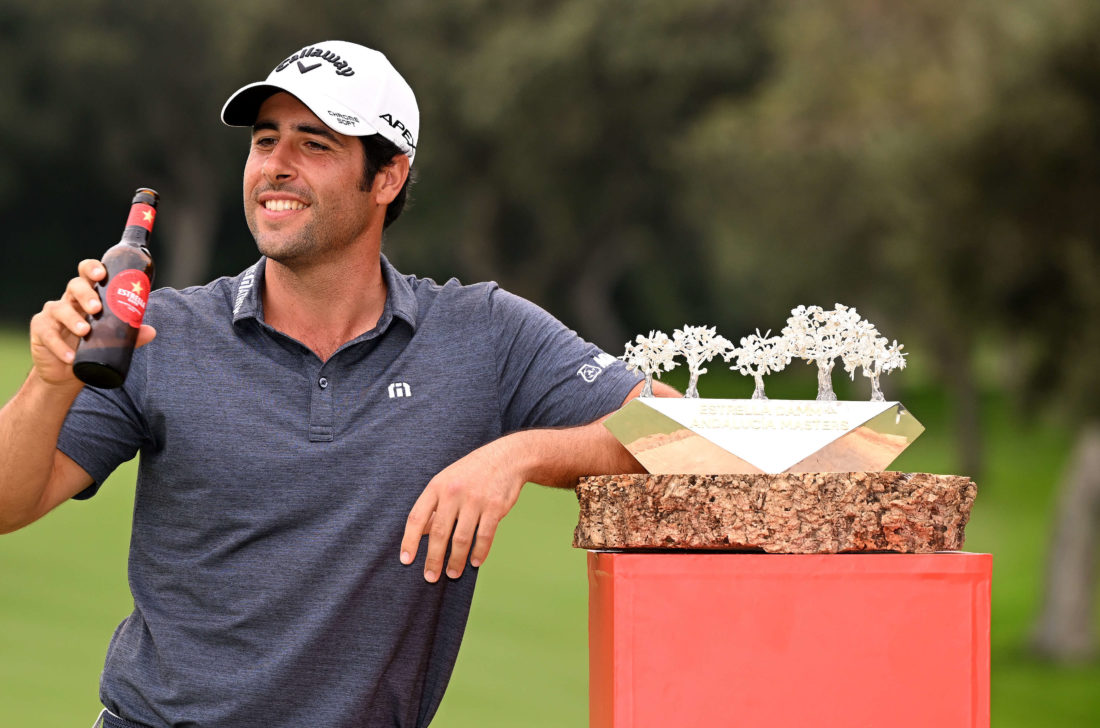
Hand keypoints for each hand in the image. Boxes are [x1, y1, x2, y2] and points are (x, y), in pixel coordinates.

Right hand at [29, 259, 156, 384]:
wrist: (66, 373)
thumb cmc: (91, 347)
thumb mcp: (112, 340)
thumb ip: (130, 334)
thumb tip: (151, 331)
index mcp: (87, 296)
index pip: (87, 274)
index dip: (92, 269)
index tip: (102, 274)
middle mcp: (69, 300)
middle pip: (74, 286)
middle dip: (85, 294)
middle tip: (97, 308)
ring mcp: (52, 314)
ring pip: (59, 309)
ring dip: (73, 320)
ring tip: (85, 332)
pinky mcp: (40, 330)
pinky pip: (48, 335)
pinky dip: (59, 346)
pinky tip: (70, 356)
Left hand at [400, 438, 526, 582]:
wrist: (507, 457)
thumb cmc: (472, 473)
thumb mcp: (447, 481)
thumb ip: (435, 506)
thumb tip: (423, 533)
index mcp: (437, 486)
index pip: (417, 517)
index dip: (410, 541)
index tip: (406, 560)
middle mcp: (454, 492)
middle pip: (439, 533)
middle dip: (433, 559)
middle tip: (430, 577)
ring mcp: (476, 500)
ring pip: (462, 538)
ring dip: (456, 560)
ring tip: (452, 573)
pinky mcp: (495, 507)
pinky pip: (484, 536)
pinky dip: (479, 552)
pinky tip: (474, 562)